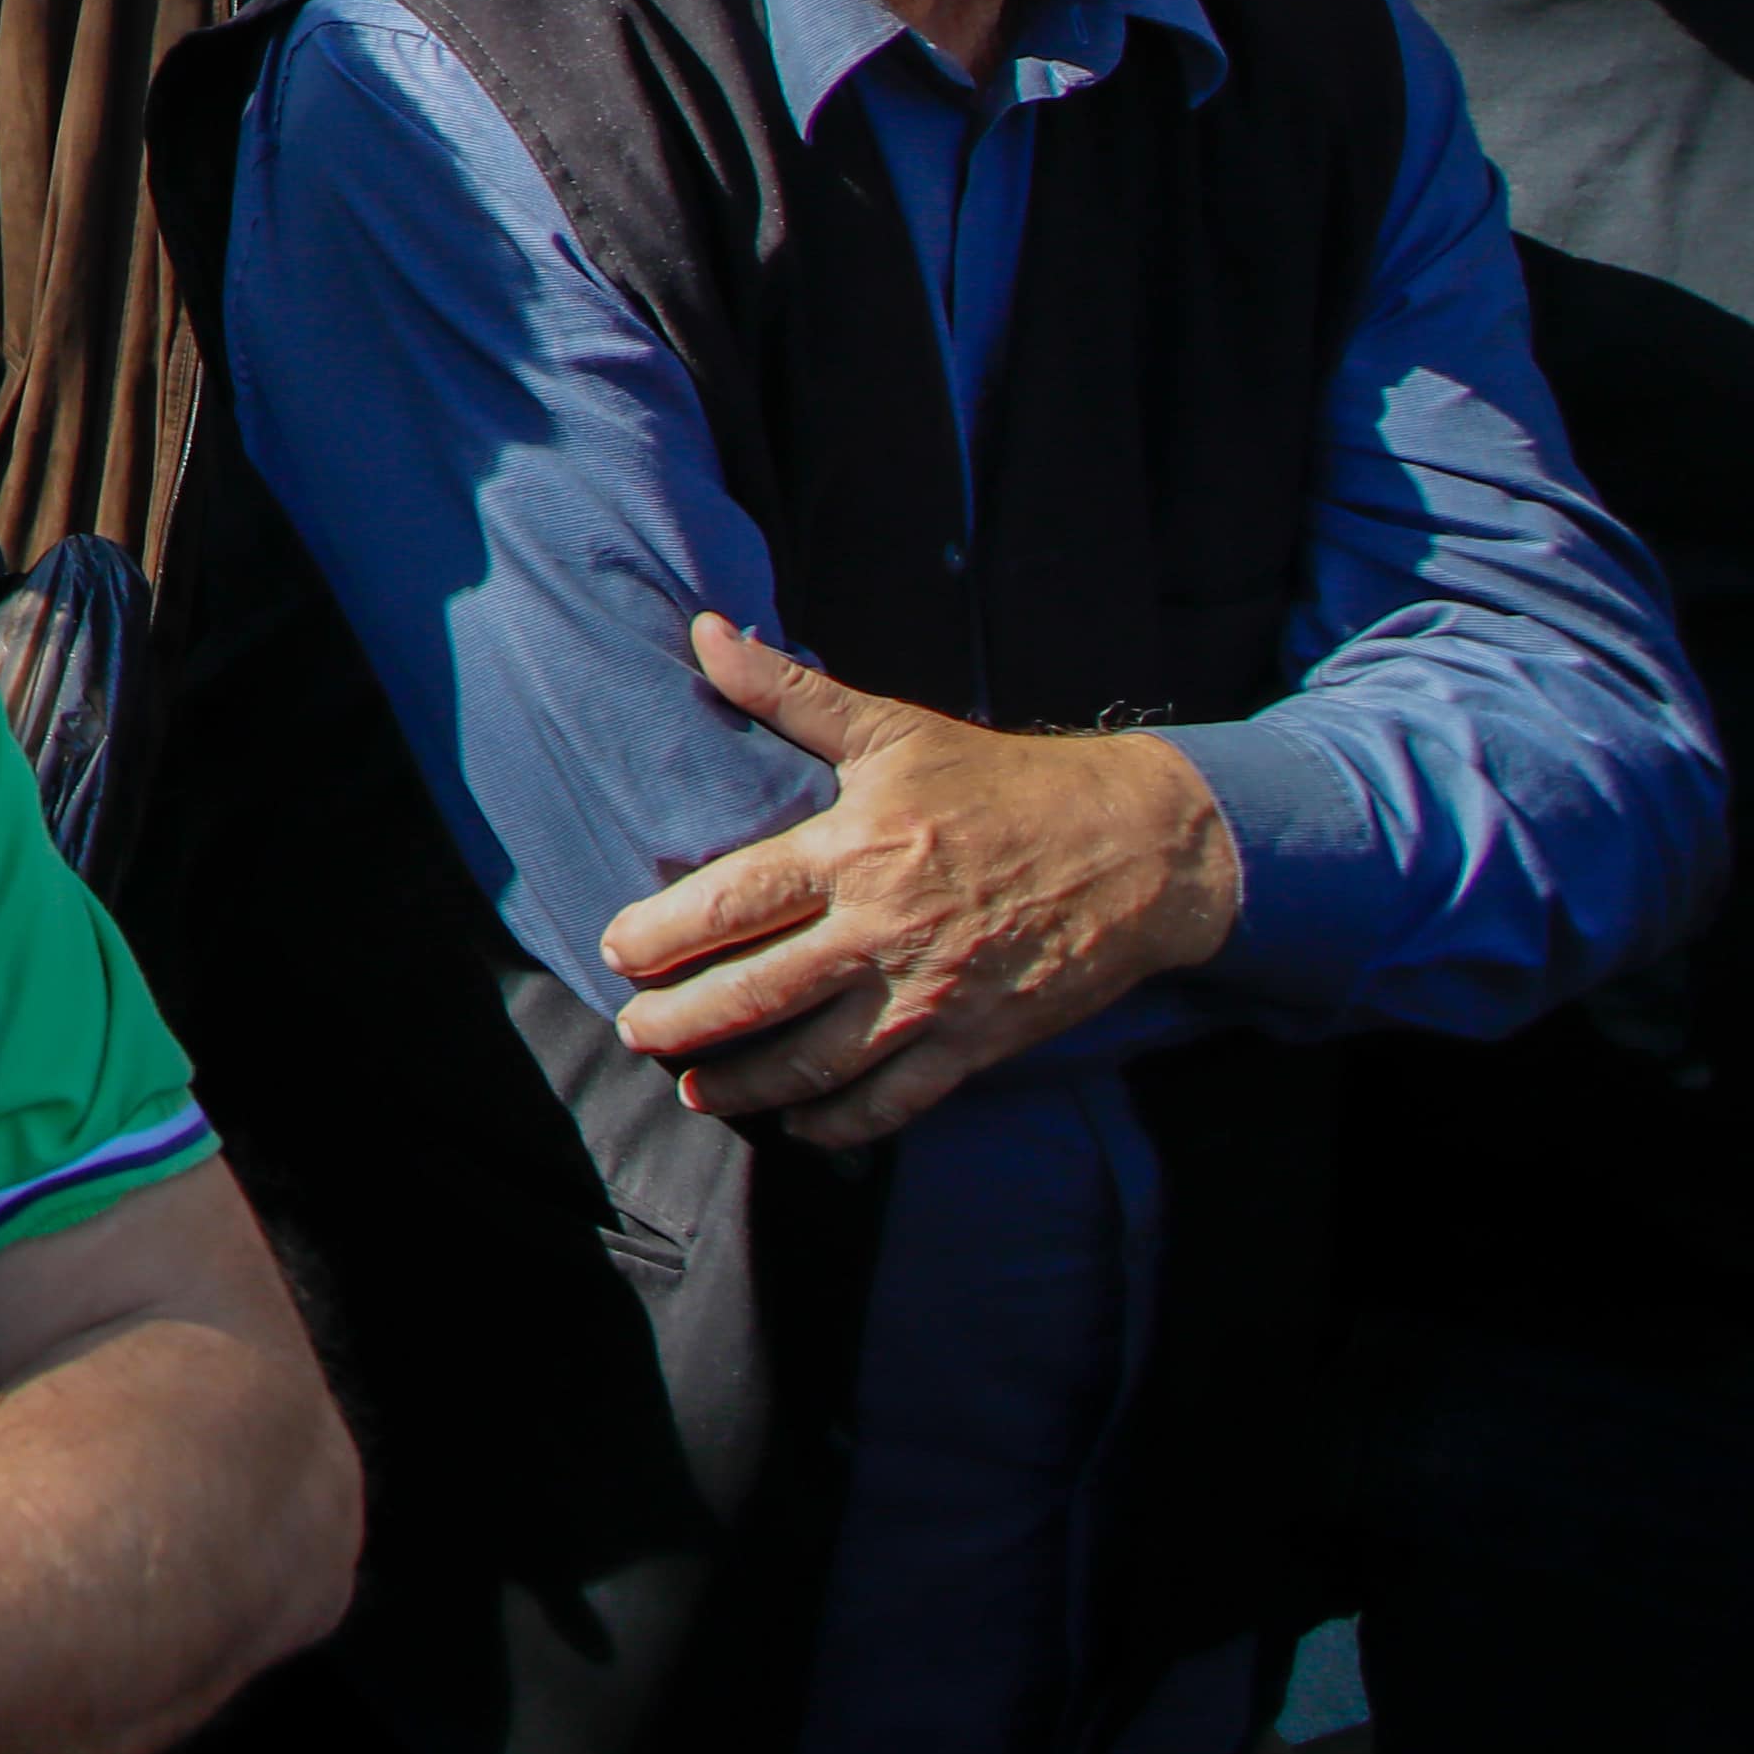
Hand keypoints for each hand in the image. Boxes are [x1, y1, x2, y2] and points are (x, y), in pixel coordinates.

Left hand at [594, 615, 1241, 1145]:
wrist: (1138, 845)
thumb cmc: (1003, 781)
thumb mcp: (893, 728)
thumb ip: (788, 692)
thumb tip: (703, 629)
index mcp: (855, 850)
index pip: (731, 902)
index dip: (662, 934)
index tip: (614, 951)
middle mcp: (886, 929)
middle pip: (758, 994)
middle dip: (683, 1023)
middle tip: (633, 1034)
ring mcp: (934, 994)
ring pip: (818, 1062)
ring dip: (746, 1084)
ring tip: (697, 1090)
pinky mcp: (980, 1042)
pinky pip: (896, 1100)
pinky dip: (840, 1123)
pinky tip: (798, 1123)